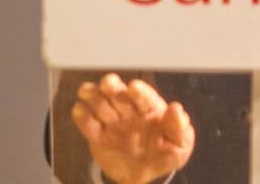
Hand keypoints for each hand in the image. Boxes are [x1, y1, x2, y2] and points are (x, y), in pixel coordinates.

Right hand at [71, 73, 194, 183]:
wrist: (146, 175)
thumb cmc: (167, 153)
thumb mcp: (180, 144)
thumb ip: (179, 128)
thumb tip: (176, 109)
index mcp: (151, 110)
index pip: (145, 97)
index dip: (140, 91)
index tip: (134, 87)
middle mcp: (130, 111)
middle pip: (119, 94)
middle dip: (113, 86)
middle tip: (108, 83)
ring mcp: (113, 123)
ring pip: (101, 104)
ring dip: (93, 96)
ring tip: (86, 90)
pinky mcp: (99, 137)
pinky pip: (89, 126)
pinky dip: (82, 117)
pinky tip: (79, 109)